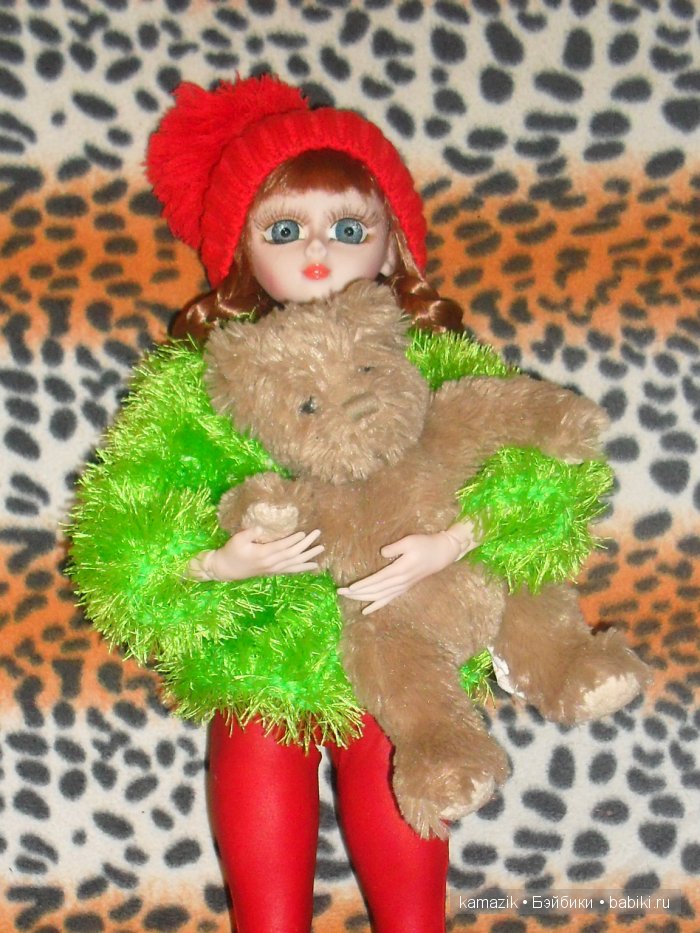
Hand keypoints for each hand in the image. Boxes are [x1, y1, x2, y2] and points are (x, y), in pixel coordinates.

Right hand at [185, 527, 323, 581]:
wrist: (226, 569)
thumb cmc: (231, 551)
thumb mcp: (237, 539)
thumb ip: (250, 533)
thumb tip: (261, 527)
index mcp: (263, 554)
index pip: (282, 547)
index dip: (294, 540)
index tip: (305, 532)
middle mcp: (271, 563)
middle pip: (292, 554)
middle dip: (306, 545)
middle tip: (317, 534)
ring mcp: (273, 569)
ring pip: (295, 564)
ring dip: (309, 557)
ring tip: (321, 550)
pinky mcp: (273, 572)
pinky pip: (291, 570)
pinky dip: (303, 568)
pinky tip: (312, 566)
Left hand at [337, 520, 477, 614]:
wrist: (441, 553)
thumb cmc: (425, 544)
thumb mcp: (409, 541)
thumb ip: (394, 548)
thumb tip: (381, 553)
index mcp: (400, 570)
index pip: (377, 580)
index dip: (362, 584)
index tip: (349, 587)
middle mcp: (400, 582)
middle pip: (375, 590)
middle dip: (357, 592)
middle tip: (339, 592)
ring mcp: (402, 587)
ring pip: (379, 596)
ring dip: (362, 598)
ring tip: (347, 597)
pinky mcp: (403, 588)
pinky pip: (387, 599)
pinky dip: (376, 605)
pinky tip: (365, 610)